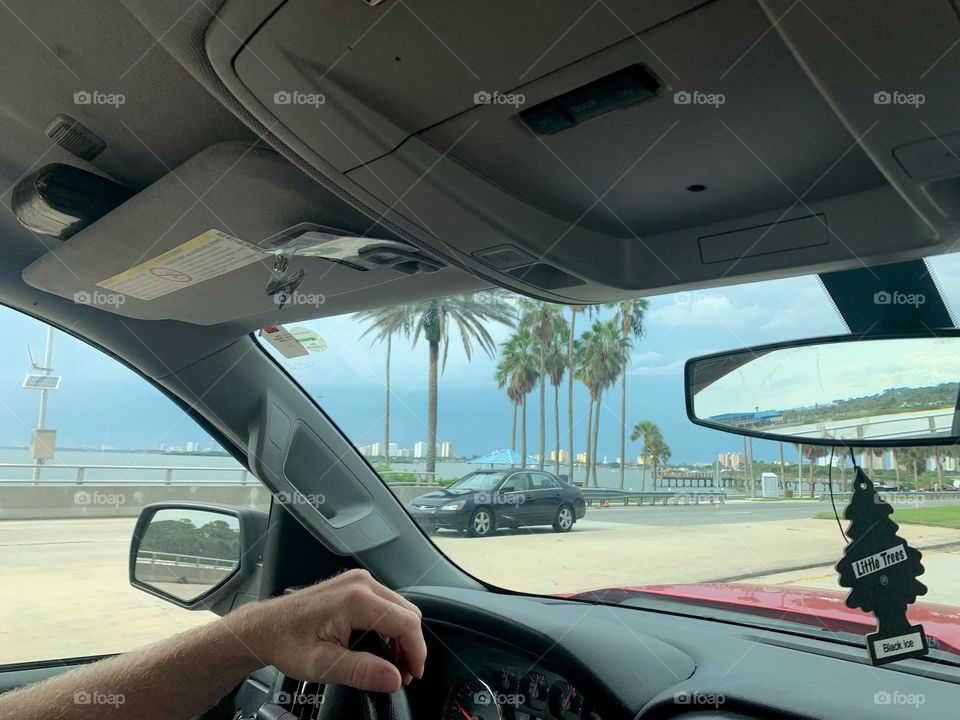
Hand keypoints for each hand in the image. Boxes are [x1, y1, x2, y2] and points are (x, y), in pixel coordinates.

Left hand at [227, 569, 425, 692]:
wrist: (265, 627)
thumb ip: (361, 671)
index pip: (406, 623)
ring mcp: (358, 581)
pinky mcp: (355, 584)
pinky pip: (386, 603)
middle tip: (402, 674)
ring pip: (399, 608)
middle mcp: (361, 583)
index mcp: (356, 599)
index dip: (416, 651)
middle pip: (407, 613)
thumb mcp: (323, 666)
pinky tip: (382, 646)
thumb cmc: (287, 642)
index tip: (413, 674)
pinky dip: (391, 626)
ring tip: (393, 664)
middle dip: (411, 646)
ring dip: (402, 636)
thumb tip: (394, 678)